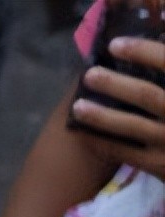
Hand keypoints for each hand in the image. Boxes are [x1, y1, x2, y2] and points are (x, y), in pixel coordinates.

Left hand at [70, 36, 164, 180]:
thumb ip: (164, 70)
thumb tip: (154, 34)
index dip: (143, 51)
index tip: (114, 44)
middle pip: (146, 95)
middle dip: (115, 84)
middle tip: (89, 75)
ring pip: (132, 125)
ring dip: (101, 115)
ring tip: (77, 107)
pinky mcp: (160, 165)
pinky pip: (125, 152)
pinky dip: (102, 142)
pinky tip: (82, 134)